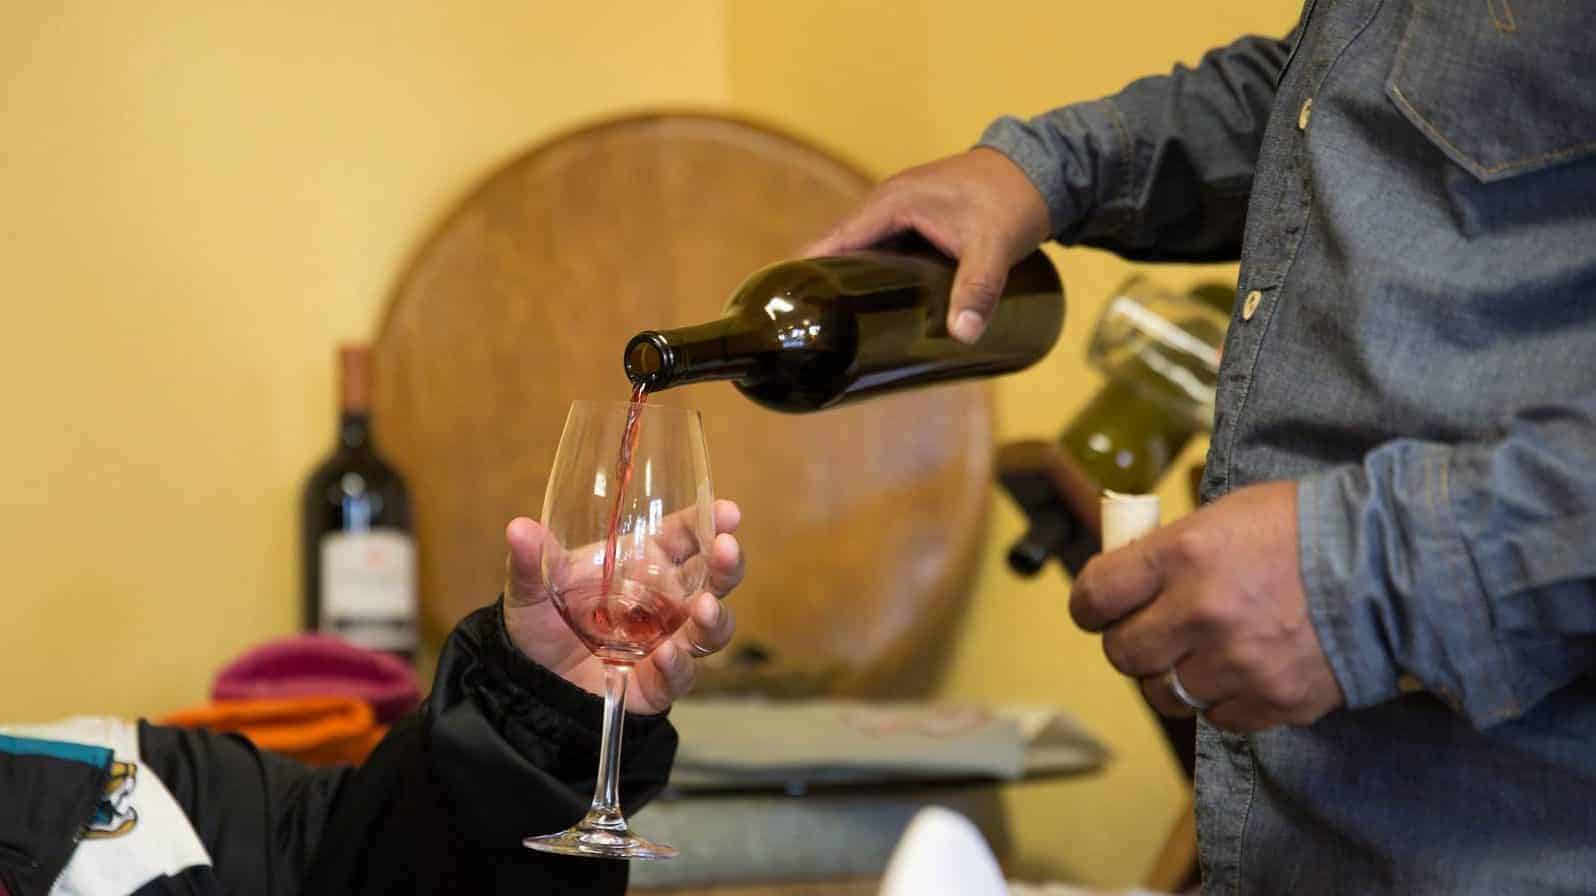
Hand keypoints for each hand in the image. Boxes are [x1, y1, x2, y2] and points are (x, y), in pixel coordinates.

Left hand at [501, 500, 744, 714]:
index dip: (710, 521)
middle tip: (727, 550)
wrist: (529, 681)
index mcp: (645, 563)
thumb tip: (518, 528)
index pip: (687, 536)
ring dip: (715, 617)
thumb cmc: (542, 623)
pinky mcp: (659, 682)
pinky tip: (667, 653)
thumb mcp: (531, 588)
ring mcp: (669, 640)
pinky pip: (681, 675)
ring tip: (704, 608)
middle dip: (728, 564)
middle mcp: (666, 600)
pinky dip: (678, 665)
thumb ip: (531, 561)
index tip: (728, 512)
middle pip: (714, 579)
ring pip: (712, 629)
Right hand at [804, 148, 1050, 343]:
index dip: (807, 271)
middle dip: (826, 286)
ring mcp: (903, 211)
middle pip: (842, 249)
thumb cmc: (1013, 198)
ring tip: (836, 328)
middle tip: (815, 332)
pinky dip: (874, 274)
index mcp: (891, 202)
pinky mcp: (919, 221)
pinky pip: (884, 251)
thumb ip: (978, 290)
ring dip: (850, 282)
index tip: (787, 306)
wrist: (1042, 169)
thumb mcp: (993, 247)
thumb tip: (964, 334)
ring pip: (864, 252)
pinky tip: (873, 304)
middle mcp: (888, 203)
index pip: (834, 240)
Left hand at [1069, 482, 1344, 732]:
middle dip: (1129, 642)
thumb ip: (1173, 549)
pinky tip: (1240, 672)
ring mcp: (1236, 663)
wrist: (1393, 563)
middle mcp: (1200, 612)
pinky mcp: (1272, 701)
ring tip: (1197, 655)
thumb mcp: (1227, 513)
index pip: (1094, 595)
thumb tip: (1130, 575)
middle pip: (1122, 653)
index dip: (1089, 605)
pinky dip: (1220, 701)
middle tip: (1150, 631)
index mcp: (1183, 554)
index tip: (1097, 608)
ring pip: (1164, 693)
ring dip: (1170, 677)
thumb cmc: (1307, 527)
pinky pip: (1216, 718)